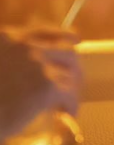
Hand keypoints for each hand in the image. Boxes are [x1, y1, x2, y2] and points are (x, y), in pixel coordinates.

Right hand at [0, 26, 82, 141]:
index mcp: (7, 38)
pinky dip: (71, 105)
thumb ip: (10, 60)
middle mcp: (23, 47)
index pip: (43, 31)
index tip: (76, 39)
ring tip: (67, 102)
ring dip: (70, 89)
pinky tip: (68, 113)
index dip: (62, 35)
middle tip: (74, 81)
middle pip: (64, 52)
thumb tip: (31, 71)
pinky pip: (68, 94)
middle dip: (73, 67)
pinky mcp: (45, 86)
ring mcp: (36, 64)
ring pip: (68, 75)